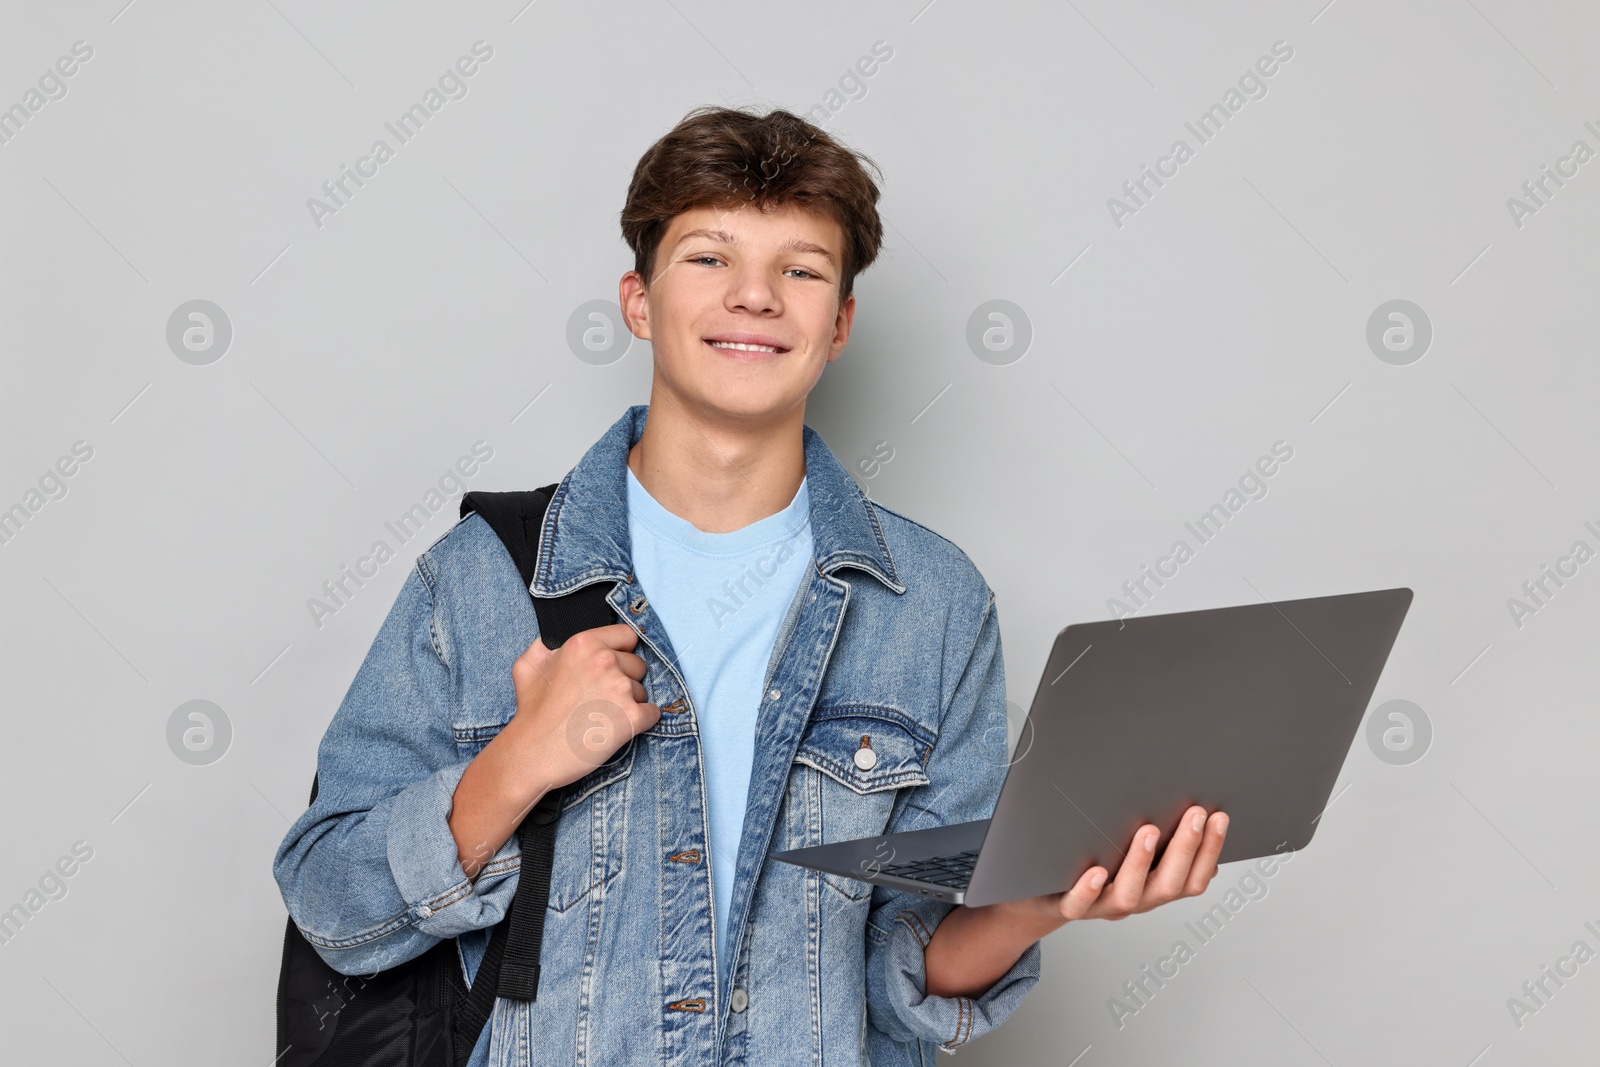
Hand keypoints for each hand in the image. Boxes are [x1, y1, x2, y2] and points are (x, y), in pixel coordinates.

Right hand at [501, 623, 660, 797]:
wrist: (533, 753)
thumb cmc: (531, 713)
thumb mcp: (528, 665)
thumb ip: (546, 645)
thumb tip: (554, 639)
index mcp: (583, 644)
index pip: (627, 636)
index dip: (621, 652)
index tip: (612, 667)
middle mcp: (605, 661)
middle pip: (638, 665)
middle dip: (625, 680)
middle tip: (599, 699)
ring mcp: (620, 688)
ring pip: (643, 691)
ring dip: (629, 703)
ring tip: (601, 717)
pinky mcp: (631, 716)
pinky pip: (652, 713)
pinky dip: (641, 721)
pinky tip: (618, 728)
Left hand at [995, 806, 1228, 934]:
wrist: (1039, 896)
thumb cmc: (1091, 861)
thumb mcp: (1128, 848)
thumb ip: (1158, 836)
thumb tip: (1194, 807)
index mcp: (1154, 885)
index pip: (1193, 876)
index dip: (1210, 849)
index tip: (1219, 816)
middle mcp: (1134, 898)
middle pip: (1169, 884)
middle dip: (1187, 848)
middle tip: (1196, 814)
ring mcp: (1101, 904)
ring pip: (1128, 894)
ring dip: (1141, 862)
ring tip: (1149, 830)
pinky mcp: (1067, 905)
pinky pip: (1078, 904)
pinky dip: (1088, 890)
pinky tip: (1094, 872)